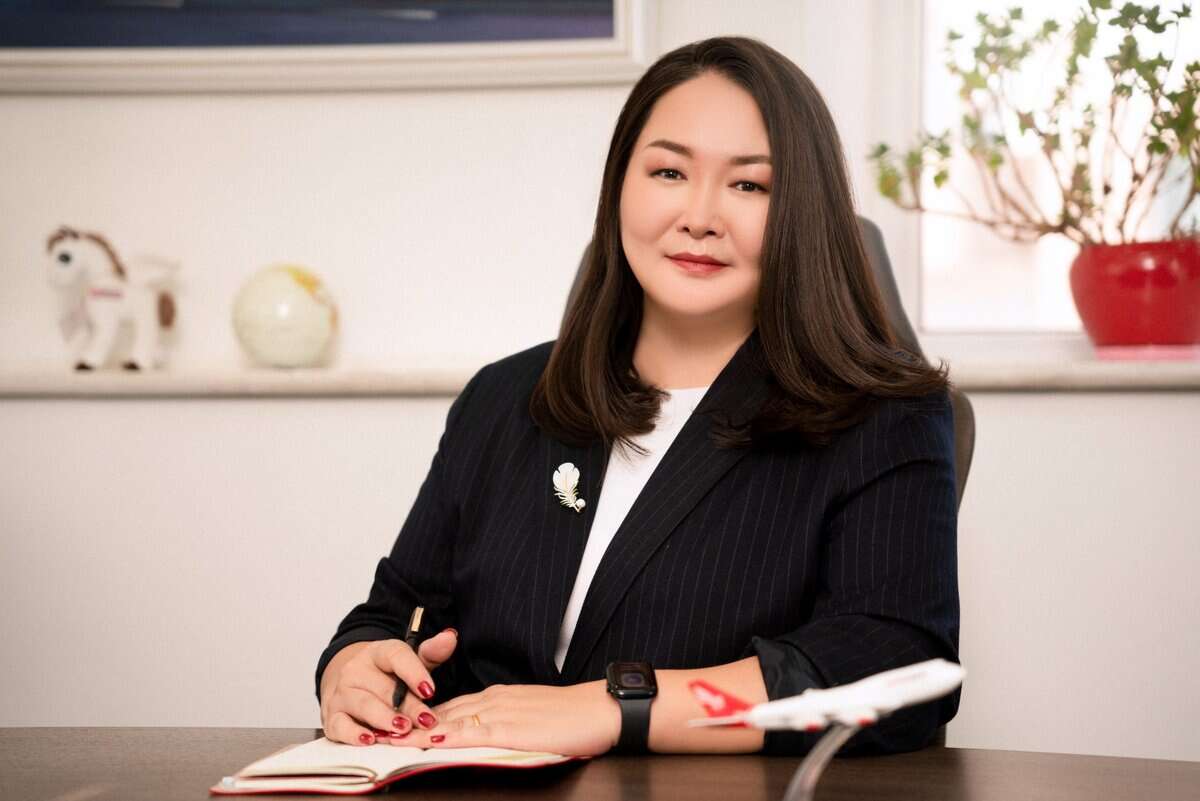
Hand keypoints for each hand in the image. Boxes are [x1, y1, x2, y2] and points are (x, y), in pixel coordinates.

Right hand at [319, 629, 457, 745]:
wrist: (350, 683)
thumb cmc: (386, 676)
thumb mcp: (409, 662)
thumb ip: (430, 653)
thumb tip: (450, 636)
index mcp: (378, 652)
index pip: (395, 655)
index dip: (414, 672)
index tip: (430, 690)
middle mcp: (356, 670)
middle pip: (384, 687)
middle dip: (407, 706)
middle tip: (426, 720)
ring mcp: (342, 693)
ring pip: (364, 705)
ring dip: (385, 719)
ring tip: (403, 729)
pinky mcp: (332, 716)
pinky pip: (341, 726)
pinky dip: (354, 734)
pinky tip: (370, 739)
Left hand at [398, 681, 621, 756]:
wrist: (599, 710)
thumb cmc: (573, 716)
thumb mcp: (533, 714)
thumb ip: (508, 722)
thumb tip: (488, 734)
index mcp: (498, 696)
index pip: (451, 707)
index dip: (422, 717)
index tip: (397, 725)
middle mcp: (493, 699)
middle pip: (442, 711)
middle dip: (410, 722)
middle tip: (379, 731)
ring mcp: (500, 712)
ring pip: (449, 720)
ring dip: (417, 730)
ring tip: (388, 738)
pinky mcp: (509, 728)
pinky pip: (471, 733)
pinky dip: (446, 736)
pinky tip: (428, 740)